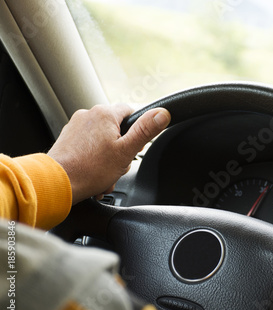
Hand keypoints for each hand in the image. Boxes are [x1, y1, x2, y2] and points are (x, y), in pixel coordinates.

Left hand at [48, 104, 170, 203]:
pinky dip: (94, 160)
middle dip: (121, 149)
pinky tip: (94, 174)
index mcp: (105, 114)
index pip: (131, 111)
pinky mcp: (68, 139)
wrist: (58, 183)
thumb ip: (145, 131)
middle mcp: (88, 115)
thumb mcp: (126, 151)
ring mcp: (76, 127)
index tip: (135, 146)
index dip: (137, 130)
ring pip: (102, 140)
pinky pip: (88, 147)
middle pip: (116, 129)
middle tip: (118, 165)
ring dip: (108, 158)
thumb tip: (162, 114)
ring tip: (105, 175)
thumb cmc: (90, 169)